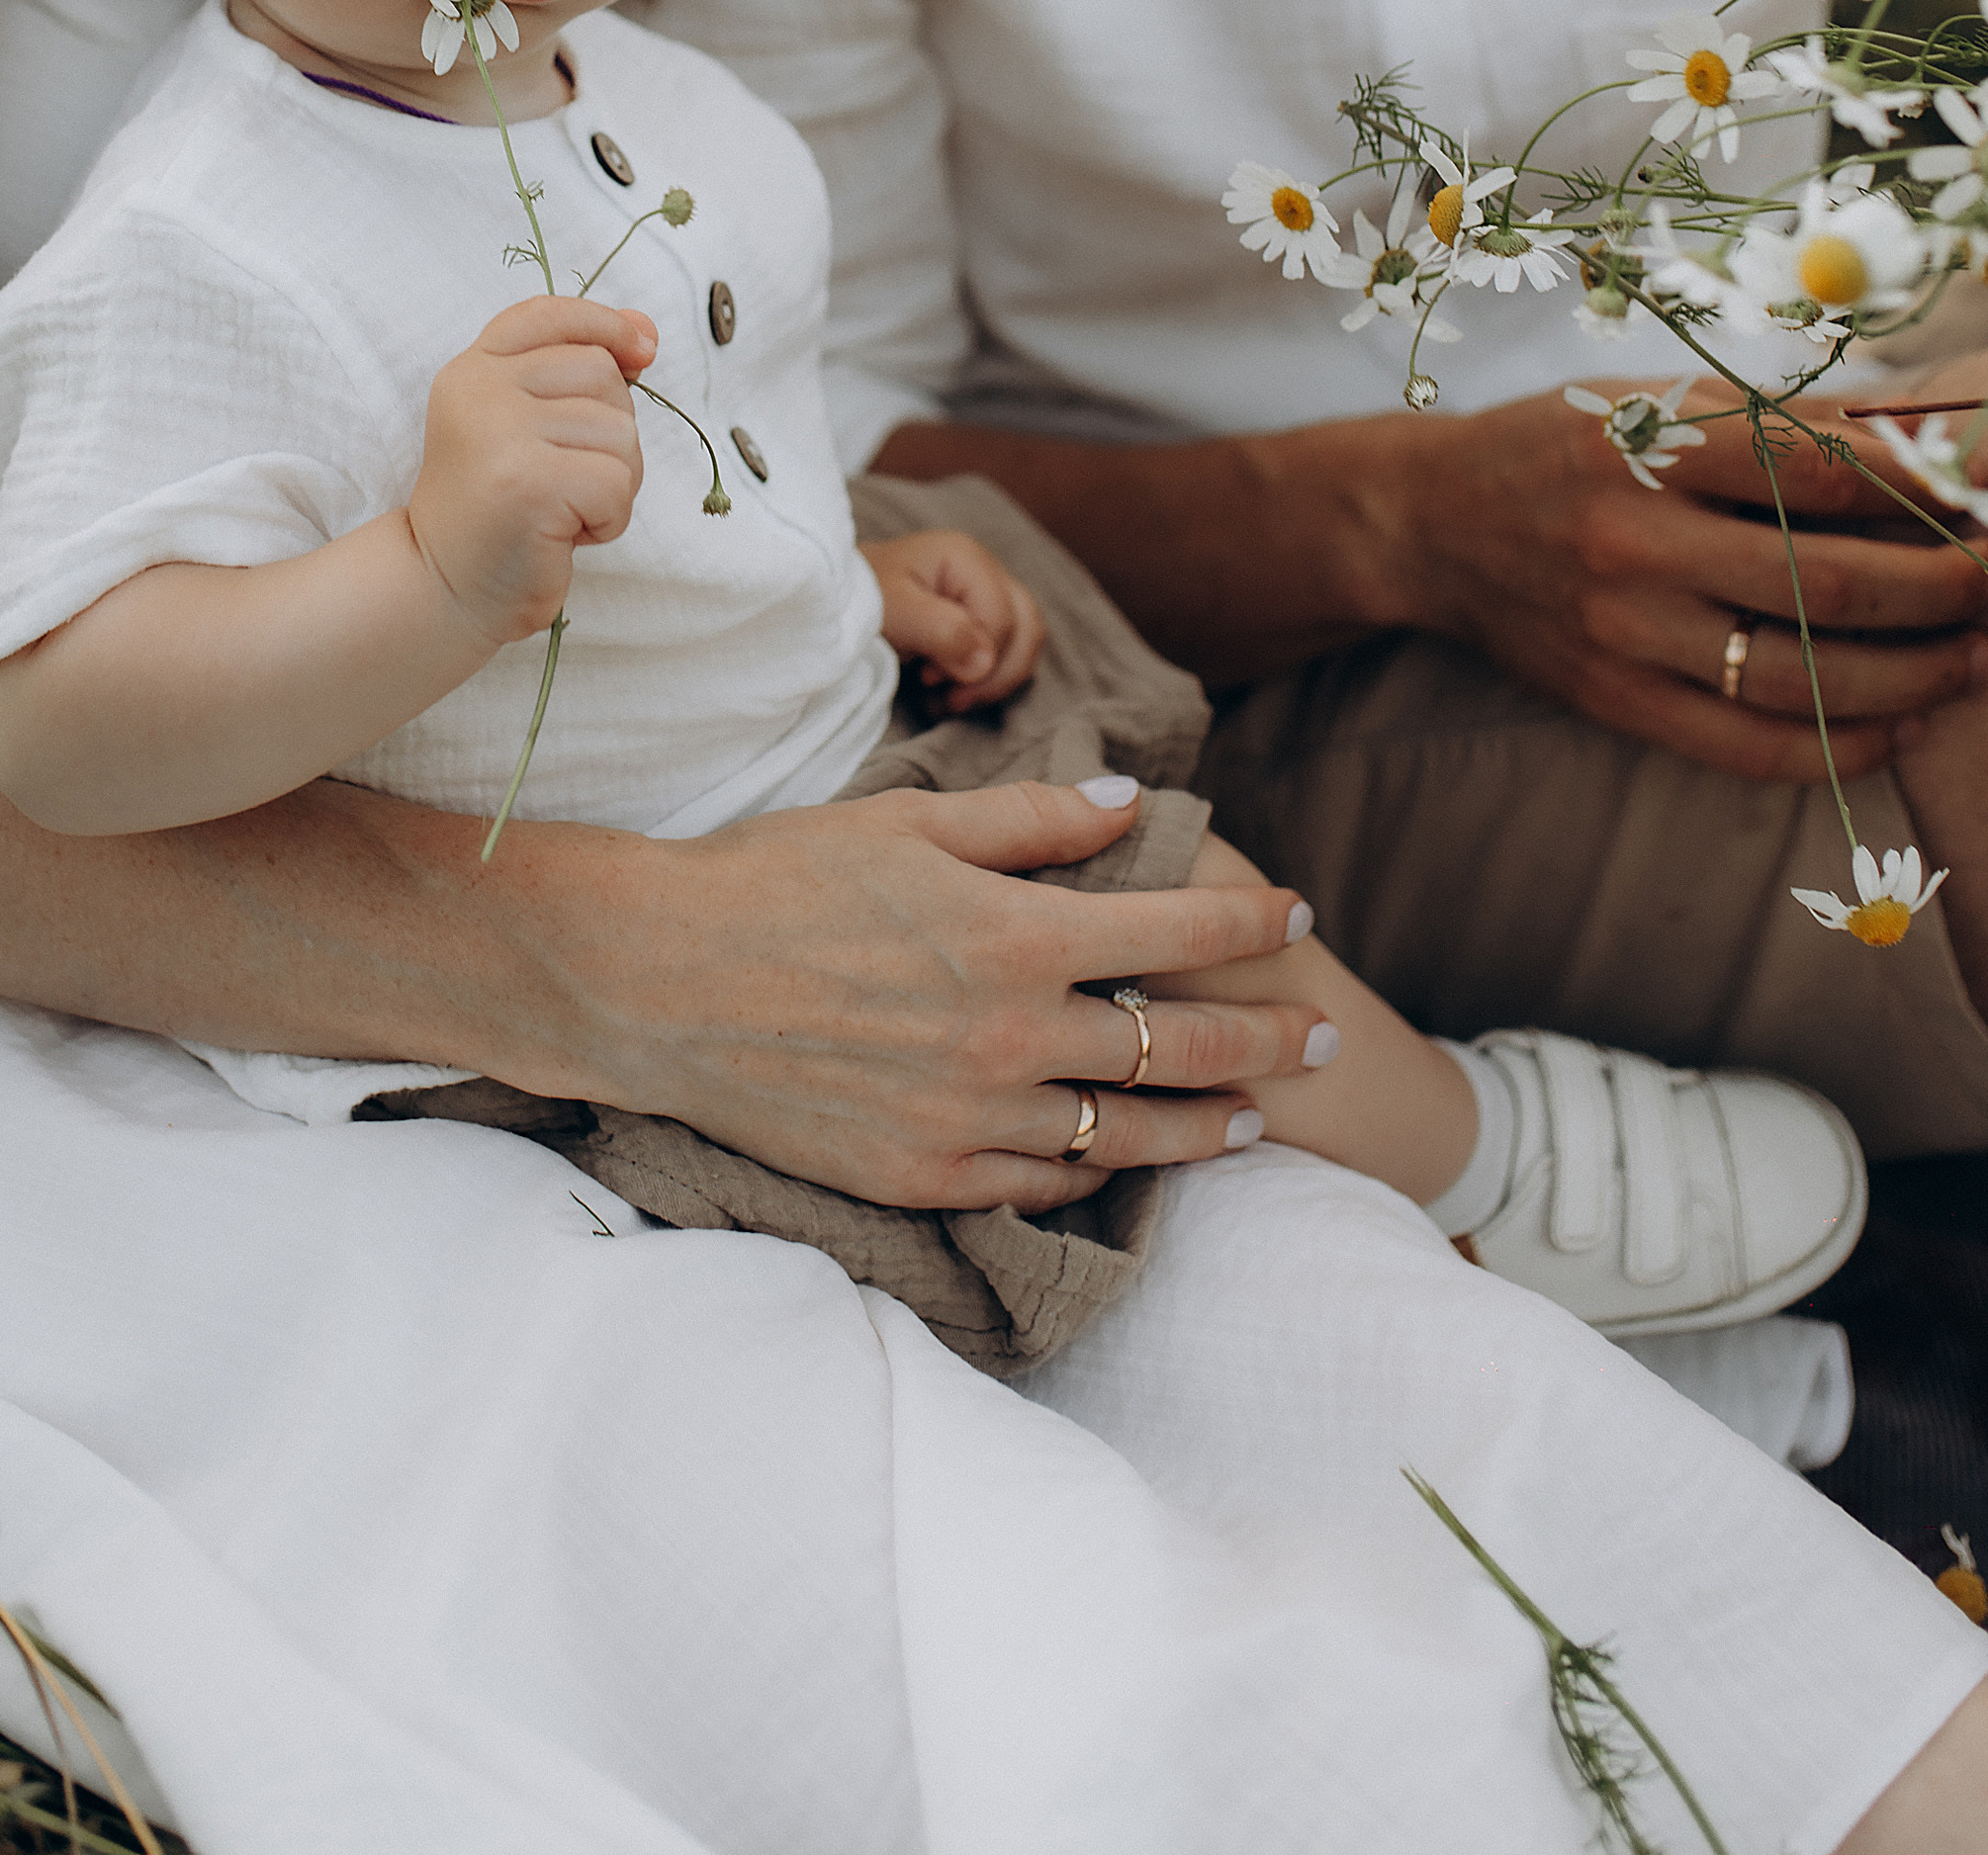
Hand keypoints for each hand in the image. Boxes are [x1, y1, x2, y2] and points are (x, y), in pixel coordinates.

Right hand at [409, 296, 654, 648]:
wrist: (446, 590)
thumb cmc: (497, 509)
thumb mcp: (522, 424)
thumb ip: (573, 369)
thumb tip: (646, 332)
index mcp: (473, 368)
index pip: (550, 313)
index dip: (605, 324)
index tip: (640, 352)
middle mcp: (480, 390)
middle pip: (602, 373)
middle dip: (611, 430)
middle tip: (569, 476)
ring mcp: (502, 434)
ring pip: (620, 431)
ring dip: (613, 481)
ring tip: (565, 509)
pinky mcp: (530, 483)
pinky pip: (617, 482)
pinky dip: (609, 518)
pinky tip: (567, 534)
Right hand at [559, 775, 1324, 1209]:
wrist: (659, 985)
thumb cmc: (776, 878)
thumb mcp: (909, 821)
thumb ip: (1032, 821)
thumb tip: (1130, 805)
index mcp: (1015, 934)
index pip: (1178, 929)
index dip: (1250, 921)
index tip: (1298, 914)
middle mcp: (1011, 1036)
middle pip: (1180, 1045)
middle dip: (1268, 1040)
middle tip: (1327, 1040)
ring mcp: (970, 1118)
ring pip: (1127, 1132)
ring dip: (1207, 1125)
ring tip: (1257, 1120)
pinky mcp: (925, 1175)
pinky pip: (1042, 1183)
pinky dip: (1098, 1170)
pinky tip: (1127, 1159)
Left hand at [864, 526, 1045, 709]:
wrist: (835, 604)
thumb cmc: (859, 600)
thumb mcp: (893, 613)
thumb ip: (941, 630)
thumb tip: (984, 662)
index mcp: (966, 558)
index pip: (1002, 619)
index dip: (976, 660)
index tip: (929, 679)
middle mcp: (985, 571)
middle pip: (1026, 629)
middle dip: (994, 676)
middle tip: (949, 699)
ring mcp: (986, 595)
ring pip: (1025, 643)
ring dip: (993, 683)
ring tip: (947, 699)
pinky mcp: (980, 620)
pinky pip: (1007, 654)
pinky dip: (986, 682)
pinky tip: (949, 694)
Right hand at [1386, 377, 1987, 782]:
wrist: (1431, 523)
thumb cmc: (1560, 442)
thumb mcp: (1652, 398)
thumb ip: (1775, 422)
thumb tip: (1915, 438)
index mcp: (1647, 444)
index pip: (1819, 473)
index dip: (1918, 491)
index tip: (1973, 498)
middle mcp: (1633, 540)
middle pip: (1828, 584)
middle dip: (1938, 588)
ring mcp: (1623, 631)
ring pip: (1800, 677)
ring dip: (1910, 678)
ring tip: (1966, 662)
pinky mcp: (1616, 699)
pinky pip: (1747, 745)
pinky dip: (1837, 749)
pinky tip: (1893, 731)